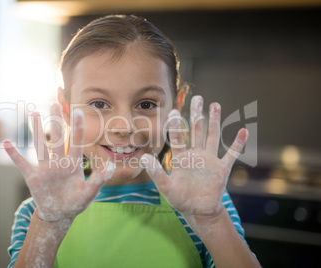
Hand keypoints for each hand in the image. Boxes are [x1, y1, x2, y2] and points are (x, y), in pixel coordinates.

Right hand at [4, 103, 114, 221]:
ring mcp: (45, 169)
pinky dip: (14, 155)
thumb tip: (111, 166)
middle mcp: (59, 162)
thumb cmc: (76, 203)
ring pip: (40, 146)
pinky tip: (6, 143)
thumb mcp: (89, 193)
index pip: (76, 143)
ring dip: (36, 131)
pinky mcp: (33, 178)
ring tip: (34, 113)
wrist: (59, 215)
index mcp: (73, 165)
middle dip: (56, 122)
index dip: (77, 128)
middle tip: (55, 104)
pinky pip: (22, 164)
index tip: (79, 111)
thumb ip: (99, 180)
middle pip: (57, 139)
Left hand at [142, 95, 247, 218]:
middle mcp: (195, 154)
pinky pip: (231, 154)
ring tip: (214, 104)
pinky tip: (244, 131)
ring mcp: (209, 160)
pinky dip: (238, 144)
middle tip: (197, 97)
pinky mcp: (222, 169)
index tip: (174, 112)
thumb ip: (156, 172)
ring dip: (214, 121)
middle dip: (196, 114)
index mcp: (180, 158)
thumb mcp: (166, 187)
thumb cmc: (180, 199)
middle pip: (196, 130)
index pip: (178, 138)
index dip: (176, 126)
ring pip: (212, 136)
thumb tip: (144, 158)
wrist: (198, 211)